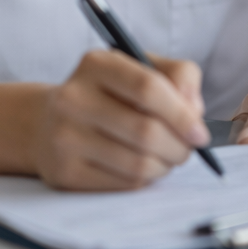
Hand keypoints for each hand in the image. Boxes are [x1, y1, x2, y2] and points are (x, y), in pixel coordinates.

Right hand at [30, 49, 210, 189]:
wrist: (47, 124)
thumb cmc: (108, 94)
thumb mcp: (140, 68)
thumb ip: (178, 76)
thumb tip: (194, 111)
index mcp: (96, 64)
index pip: (148, 88)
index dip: (182, 114)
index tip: (200, 133)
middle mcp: (73, 98)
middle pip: (146, 131)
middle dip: (179, 147)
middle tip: (188, 149)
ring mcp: (64, 137)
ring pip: (138, 164)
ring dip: (164, 166)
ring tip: (167, 158)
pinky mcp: (64, 171)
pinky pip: (123, 184)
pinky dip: (144, 179)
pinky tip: (142, 167)